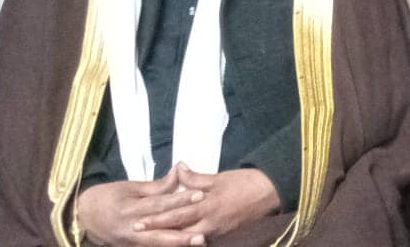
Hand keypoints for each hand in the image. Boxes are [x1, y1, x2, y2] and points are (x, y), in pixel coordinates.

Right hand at [73, 169, 204, 246]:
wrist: (79, 219)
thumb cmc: (105, 198)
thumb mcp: (128, 187)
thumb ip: (155, 186)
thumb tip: (178, 173)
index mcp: (130, 208)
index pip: (159, 204)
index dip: (180, 200)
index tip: (200, 195)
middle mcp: (131, 229)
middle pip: (160, 231)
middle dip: (182, 234)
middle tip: (203, 234)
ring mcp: (130, 243)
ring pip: (156, 245)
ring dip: (176, 245)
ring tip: (198, 243)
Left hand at [130, 165, 277, 239]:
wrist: (272, 194)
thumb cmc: (246, 182)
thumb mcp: (220, 177)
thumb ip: (196, 178)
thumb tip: (179, 169)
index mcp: (207, 207)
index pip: (176, 216)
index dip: (155, 220)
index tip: (137, 223)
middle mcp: (209, 224)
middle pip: (177, 233)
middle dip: (158, 235)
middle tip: (137, 235)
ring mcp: (216, 232)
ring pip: (187, 240)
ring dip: (170, 240)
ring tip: (152, 240)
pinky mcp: (222, 235)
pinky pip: (199, 240)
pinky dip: (186, 240)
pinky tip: (177, 240)